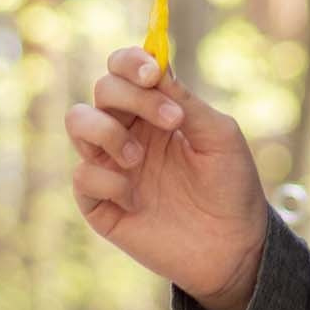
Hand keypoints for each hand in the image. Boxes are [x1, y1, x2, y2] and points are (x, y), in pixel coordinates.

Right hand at [64, 46, 268, 309]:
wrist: (232, 247)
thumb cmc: (231, 187)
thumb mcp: (219, 136)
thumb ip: (187, 101)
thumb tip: (158, 67)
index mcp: (155, 110)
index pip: (125, 69)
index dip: (130, 62)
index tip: (152, 72)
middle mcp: (128, 131)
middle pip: (102, 89)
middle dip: (130, 96)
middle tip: (173, 120)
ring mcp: (110, 165)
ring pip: (77, 121)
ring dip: (107, 131)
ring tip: (139, 158)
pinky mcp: (99, 203)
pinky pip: (82, 176)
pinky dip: (108, 181)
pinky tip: (136, 200)